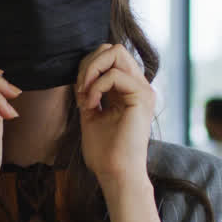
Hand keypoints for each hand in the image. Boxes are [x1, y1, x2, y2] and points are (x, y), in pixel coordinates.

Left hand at [76, 44, 154, 188]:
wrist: (115, 173)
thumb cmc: (104, 151)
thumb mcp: (91, 112)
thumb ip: (90, 90)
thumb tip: (82, 71)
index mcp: (128, 89)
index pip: (109, 57)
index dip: (88, 66)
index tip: (78, 91)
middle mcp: (138, 85)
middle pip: (113, 48)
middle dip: (89, 63)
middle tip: (80, 88)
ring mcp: (143, 90)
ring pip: (116, 52)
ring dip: (91, 70)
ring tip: (85, 95)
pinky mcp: (142, 97)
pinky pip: (115, 74)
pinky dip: (97, 86)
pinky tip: (91, 104)